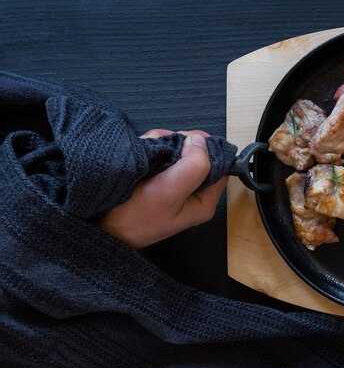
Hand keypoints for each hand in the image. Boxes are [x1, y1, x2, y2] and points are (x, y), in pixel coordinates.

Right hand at [99, 129, 228, 248]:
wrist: (99, 226)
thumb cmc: (134, 218)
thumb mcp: (169, 192)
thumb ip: (192, 166)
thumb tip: (200, 141)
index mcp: (203, 201)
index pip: (220, 166)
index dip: (208, 149)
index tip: (188, 141)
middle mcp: (191, 192)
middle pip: (197, 154)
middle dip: (178, 145)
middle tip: (161, 148)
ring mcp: (173, 184)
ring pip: (177, 150)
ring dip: (161, 145)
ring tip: (146, 154)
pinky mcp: (156, 178)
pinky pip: (160, 153)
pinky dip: (150, 148)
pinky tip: (141, 155)